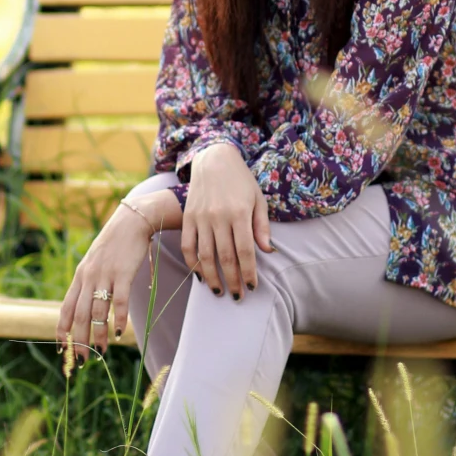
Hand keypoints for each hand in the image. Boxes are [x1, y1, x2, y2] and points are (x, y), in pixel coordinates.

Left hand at [57, 200, 162, 364]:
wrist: (130, 222)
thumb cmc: (113, 246)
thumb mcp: (93, 263)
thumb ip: (87, 284)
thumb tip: (83, 309)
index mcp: (79, 277)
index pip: (65, 308)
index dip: (62, 330)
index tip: (61, 349)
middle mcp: (88, 278)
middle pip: (79, 315)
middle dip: (79, 340)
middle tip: (80, 360)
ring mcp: (105, 276)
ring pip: (98, 312)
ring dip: (98, 335)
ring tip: (101, 352)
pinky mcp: (123, 274)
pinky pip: (120, 301)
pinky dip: (118, 319)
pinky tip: (118, 333)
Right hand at [183, 141, 272, 297]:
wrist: (214, 158)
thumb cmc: (241, 180)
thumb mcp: (258, 199)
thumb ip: (261, 226)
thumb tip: (268, 252)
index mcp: (239, 212)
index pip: (245, 250)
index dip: (248, 272)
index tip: (252, 287)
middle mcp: (218, 217)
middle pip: (225, 257)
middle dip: (232, 281)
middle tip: (237, 296)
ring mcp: (200, 218)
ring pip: (204, 256)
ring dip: (212, 278)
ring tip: (219, 291)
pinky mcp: (188, 217)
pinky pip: (188, 246)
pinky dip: (192, 264)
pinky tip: (200, 276)